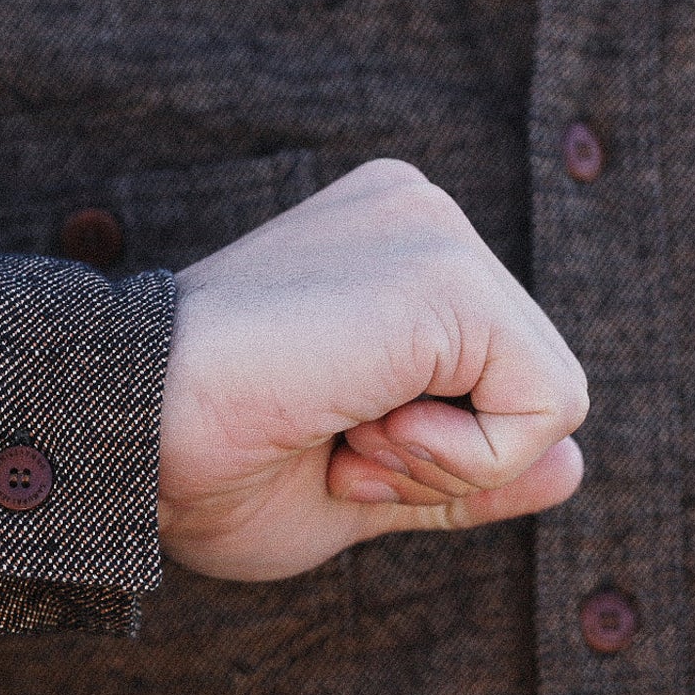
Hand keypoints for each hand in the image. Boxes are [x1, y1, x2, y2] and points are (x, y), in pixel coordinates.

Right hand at [157, 159, 586, 581]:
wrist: (121, 433)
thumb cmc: (203, 466)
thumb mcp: (359, 480)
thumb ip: (463, 467)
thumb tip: (574, 465)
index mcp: (386, 248)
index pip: (493, 375)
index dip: (429, 454)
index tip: (323, 440)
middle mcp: (416, 214)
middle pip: (531, 380)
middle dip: (444, 455)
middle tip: (329, 442)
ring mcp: (432, 230)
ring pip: (550, 398)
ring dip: (445, 460)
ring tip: (338, 428)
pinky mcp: (445, 273)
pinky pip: (547, 407)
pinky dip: (465, 458)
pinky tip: (362, 423)